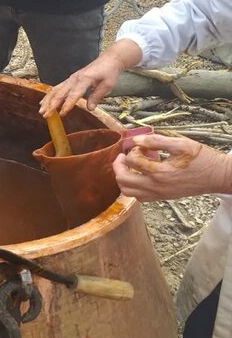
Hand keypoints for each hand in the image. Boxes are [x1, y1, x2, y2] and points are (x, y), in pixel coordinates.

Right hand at [38, 39, 142, 116]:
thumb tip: (90, 108)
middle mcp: (75, 78)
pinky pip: (57, 87)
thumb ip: (97, 96)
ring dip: (47, 100)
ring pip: (56, 89)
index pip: (74, 94)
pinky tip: (44, 101)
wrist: (110, 58)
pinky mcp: (70, 79)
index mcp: (85, 79)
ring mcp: (71, 78)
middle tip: (46, 114)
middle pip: (60, 92)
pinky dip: (50, 95)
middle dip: (52, 104)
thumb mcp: (108, 85)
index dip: (67, 104)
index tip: (62, 113)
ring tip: (41, 110)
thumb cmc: (109, 71)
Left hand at [112, 134, 231, 201]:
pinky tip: (140, 175)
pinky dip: (133, 187)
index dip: (132, 149)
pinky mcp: (162, 198)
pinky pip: (139, 197)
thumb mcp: (180, 143)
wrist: (218, 176)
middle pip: (123, 181)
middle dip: (118, 166)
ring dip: (123, 178)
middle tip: (123, 156)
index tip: (140, 145)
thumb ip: (156, 141)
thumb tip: (136, 139)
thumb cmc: (201, 158)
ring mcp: (158, 194)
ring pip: (128, 192)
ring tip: (130, 166)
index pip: (132, 161)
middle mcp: (156, 186)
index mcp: (160, 172)